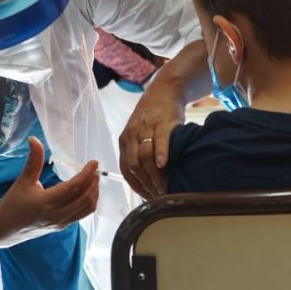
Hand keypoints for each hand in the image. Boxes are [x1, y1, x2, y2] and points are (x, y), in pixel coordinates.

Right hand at [0, 137, 98, 239]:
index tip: (94, 162)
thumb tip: (34, 139)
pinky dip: (89, 202)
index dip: (87, 173)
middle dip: (93, 183)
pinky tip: (86, 192)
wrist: (5, 229)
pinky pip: (82, 214)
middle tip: (95, 170)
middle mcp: (56, 215)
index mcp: (46, 202)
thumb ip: (33, 160)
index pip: (73, 187)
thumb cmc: (13, 203)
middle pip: (85, 198)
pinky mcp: (62, 227)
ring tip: (93, 180)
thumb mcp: (23, 181)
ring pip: (87, 208)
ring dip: (94, 193)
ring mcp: (61, 223)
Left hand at [119, 82, 182, 199]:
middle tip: (158, 197)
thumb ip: (141, 154)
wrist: (164, 91)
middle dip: (145, 184)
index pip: (125, 169)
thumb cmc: (154, 118)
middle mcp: (132, 135)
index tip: (147, 199)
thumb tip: (149, 183)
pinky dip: (160, 153)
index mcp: (125, 141)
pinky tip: (164, 165)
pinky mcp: (162, 122)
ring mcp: (146, 128)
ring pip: (144, 156)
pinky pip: (159, 140)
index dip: (136, 186)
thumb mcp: (141, 135)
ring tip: (165, 188)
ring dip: (154, 175)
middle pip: (134, 165)